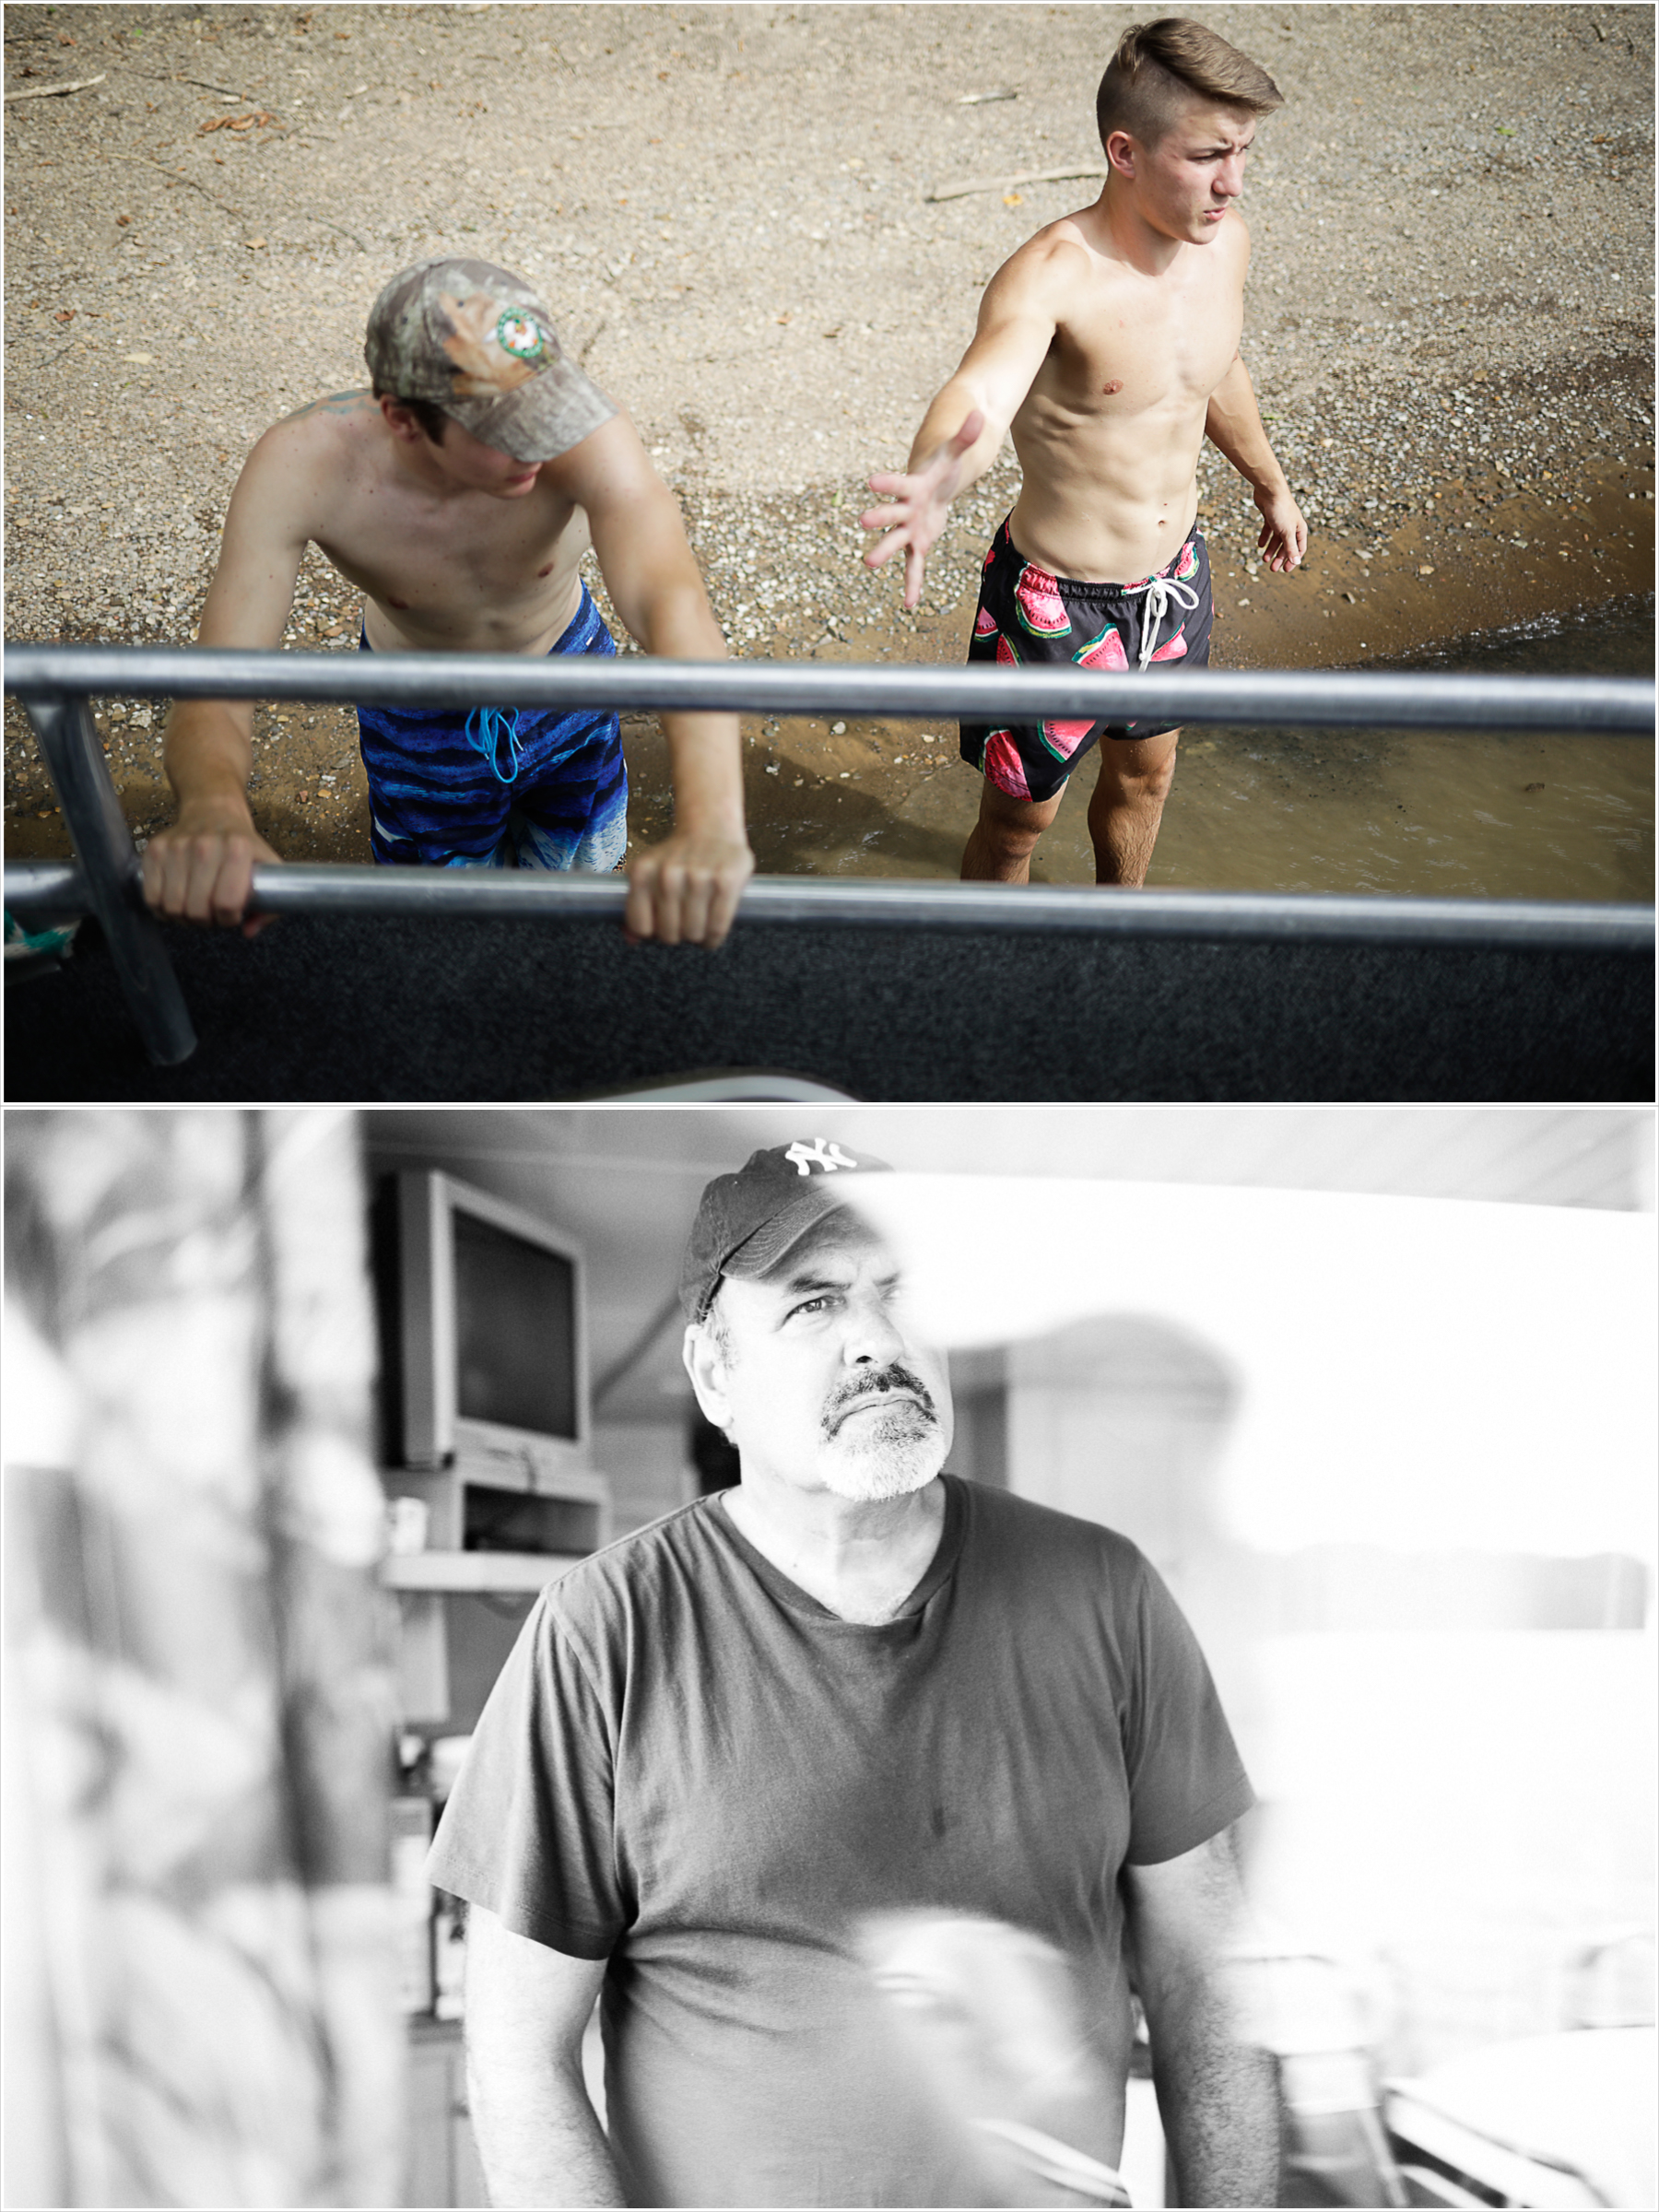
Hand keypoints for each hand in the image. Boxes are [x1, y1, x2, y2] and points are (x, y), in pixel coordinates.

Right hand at [141, 799, 280, 936]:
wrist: (212, 810)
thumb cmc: (242, 844)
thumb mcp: (267, 867)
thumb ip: (270, 904)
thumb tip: (250, 932)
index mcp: (238, 848)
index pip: (227, 903)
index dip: (229, 919)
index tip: (231, 915)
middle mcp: (206, 845)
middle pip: (197, 910)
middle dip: (206, 921)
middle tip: (212, 914)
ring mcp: (176, 846)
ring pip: (172, 907)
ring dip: (184, 917)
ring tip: (195, 907)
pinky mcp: (155, 849)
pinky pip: (151, 897)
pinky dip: (162, 909)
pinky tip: (176, 901)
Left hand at [623, 826, 753, 949]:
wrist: (710, 826)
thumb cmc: (678, 858)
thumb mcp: (648, 873)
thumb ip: (637, 905)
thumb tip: (631, 940)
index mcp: (642, 872)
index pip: (642, 927)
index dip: (652, 934)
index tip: (661, 929)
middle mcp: (669, 874)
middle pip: (669, 934)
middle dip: (677, 936)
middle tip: (684, 927)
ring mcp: (699, 877)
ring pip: (693, 934)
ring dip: (697, 938)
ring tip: (699, 927)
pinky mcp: (726, 881)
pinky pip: (717, 927)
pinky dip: (714, 938)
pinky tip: (713, 934)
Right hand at [860, 410, 985, 610]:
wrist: (934, 484)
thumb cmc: (943, 467)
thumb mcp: (955, 453)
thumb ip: (965, 436)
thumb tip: (980, 415)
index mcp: (912, 486)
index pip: (899, 483)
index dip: (888, 483)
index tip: (871, 482)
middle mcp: (905, 508)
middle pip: (892, 513)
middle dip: (879, 518)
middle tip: (862, 521)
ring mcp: (909, 528)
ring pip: (896, 542)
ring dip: (884, 551)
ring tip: (869, 563)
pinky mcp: (918, 543)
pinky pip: (914, 566)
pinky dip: (912, 583)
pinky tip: (910, 603)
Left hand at [1254, 484, 1307, 572]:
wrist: (1270, 490)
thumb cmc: (1281, 510)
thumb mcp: (1287, 532)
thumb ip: (1291, 547)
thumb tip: (1297, 562)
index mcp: (1300, 529)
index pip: (1299, 548)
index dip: (1293, 560)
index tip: (1285, 570)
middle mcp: (1292, 526)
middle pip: (1286, 546)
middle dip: (1280, 557)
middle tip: (1272, 569)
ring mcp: (1281, 521)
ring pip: (1276, 539)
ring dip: (1271, 550)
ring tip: (1264, 559)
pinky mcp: (1270, 516)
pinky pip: (1268, 530)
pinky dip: (1265, 538)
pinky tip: (1259, 545)